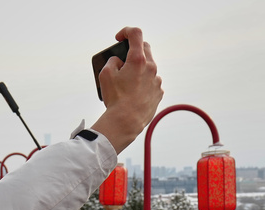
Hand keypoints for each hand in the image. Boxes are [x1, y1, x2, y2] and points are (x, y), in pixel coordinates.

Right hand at [90, 27, 163, 153]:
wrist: (126, 122)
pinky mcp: (158, 93)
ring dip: (139, 70)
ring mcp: (157, 80)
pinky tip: (134, 94)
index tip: (119, 38)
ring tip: (127, 83)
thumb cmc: (115, 99)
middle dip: (133, 51)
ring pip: (149, 68)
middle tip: (123, 60)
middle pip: (145, 49)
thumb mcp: (105, 75)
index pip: (135, 33)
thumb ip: (112, 61)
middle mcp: (151, 67)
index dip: (126, 32)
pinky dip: (143, 84)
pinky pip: (152, 82)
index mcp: (138, 60)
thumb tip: (119, 61)